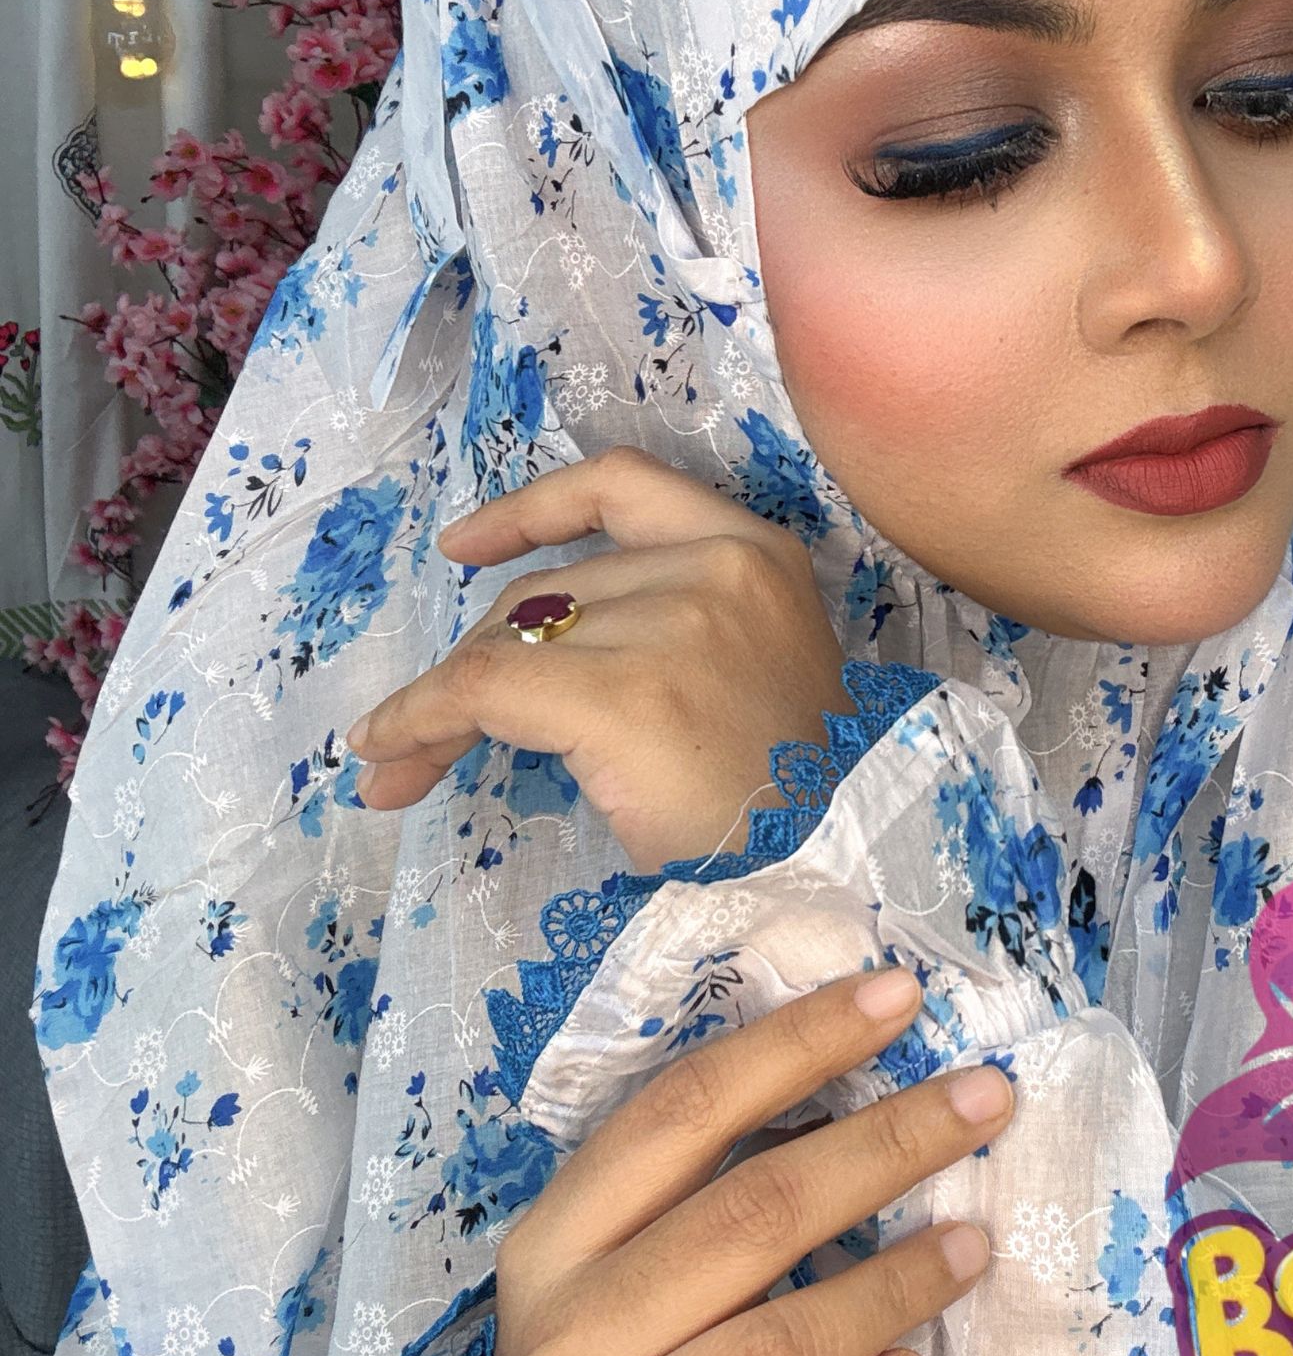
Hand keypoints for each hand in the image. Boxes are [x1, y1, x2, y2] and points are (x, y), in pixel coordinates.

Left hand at [343, 449, 855, 870]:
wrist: (839, 871)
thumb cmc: (795, 798)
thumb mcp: (743, 675)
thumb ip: (657, 633)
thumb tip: (505, 670)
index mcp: (759, 554)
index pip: (623, 484)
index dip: (532, 508)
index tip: (461, 546)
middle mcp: (718, 569)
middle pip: (548, 590)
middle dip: (473, 658)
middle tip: (414, 735)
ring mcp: (676, 625)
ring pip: (507, 641)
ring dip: (439, 704)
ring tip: (399, 764)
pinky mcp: (629, 696)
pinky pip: (485, 690)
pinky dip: (421, 719)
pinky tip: (389, 754)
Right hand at [490, 963, 1013, 1355]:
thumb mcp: (612, 1283)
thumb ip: (699, 1198)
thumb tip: (860, 1090)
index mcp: (550, 1246)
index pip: (680, 1114)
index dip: (795, 1045)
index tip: (900, 996)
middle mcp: (564, 1341)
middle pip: (747, 1215)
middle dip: (882, 1144)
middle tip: (986, 1099)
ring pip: (771, 1351)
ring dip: (889, 1287)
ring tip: (973, 1244)